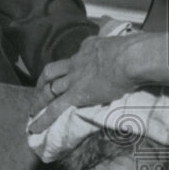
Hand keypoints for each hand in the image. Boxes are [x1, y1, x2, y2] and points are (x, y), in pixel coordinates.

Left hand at [28, 32, 145, 132]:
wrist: (129, 59)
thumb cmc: (134, 52)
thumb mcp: (127, 42)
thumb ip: (125, 44)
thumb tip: (135, 43)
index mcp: (89, 47)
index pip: (76, 55)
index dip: (71, 63)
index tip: (72, 68)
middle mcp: (76, 62)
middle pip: (53, 71)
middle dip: (44, 81)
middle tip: (39, 90)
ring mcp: (74, 79)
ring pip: (48, 90)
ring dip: (39, 101)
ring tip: (32, 111)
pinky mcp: (76, 95)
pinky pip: (54, 109)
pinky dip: (43, 119)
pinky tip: (34, 128)